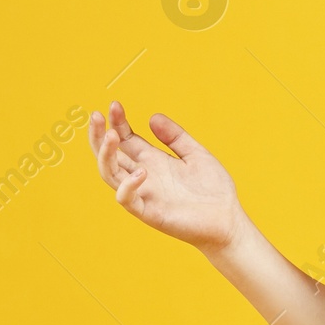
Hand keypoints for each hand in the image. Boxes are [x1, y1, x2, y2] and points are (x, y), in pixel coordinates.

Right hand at [87, 101, 249, 254]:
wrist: (228, 220)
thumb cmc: (212, 190)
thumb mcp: (196, 154)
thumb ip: (175, 137)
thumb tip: (153, 116)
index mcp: (152, 160)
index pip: (125, 139)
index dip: (117, 122)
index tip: (115, 105)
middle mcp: (143, 175)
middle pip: (109, 154)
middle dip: (99, 135)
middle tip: (97, 115)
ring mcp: (143, 194)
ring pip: (110, 174)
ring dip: (105, 155)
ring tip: (111, 135)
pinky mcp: (149, 212)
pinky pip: (127, 200)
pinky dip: (128, 186)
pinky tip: (142, 172)